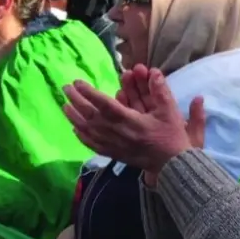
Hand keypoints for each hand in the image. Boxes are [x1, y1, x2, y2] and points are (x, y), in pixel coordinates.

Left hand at [64, 65, 203, 173]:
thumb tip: (155, 72)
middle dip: (77, 100)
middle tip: (66, 88)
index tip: (77, 82)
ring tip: (65, 106)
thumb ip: (162, 92)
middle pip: (90, 116)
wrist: (174, 166)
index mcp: (130, 121)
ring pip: (88, 130)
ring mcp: (114, 145)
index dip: (89, 93)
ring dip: (74, 117)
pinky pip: (93, 145)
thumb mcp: (171, 113)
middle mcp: (118, 133)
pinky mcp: (115, 154)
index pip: (104, 104)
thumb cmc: (173, 138)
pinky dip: (82, 136)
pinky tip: (76, 129)